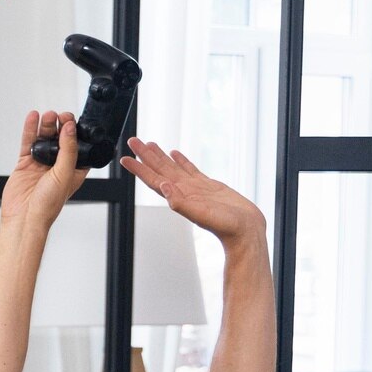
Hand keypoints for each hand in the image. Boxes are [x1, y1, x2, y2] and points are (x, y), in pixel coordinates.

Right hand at [0, 111, 88, 228]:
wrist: (24, 218)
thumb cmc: (47, 206)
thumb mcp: (64, 175)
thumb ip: (68, 150)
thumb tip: (70, 129)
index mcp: (73, 171)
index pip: (79, 146)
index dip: (78, 133)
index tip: (74, 121)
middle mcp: (58, 166)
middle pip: (61, 139)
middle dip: (61, 125)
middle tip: (61, 115)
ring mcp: (41, 164)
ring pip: (44, 138)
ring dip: (46, 125)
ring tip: (48, 115)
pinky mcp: (25, 163)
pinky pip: (28, 143)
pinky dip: (30, 130)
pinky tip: (32, 118)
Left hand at [120, 138, 266, 248]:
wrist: (246, 230)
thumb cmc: (226, 227)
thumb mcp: (201, 214)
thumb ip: (180, 202)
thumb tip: (163, 187)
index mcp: (179, 197)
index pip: (153, 180)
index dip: (139, 169)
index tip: (125, 158)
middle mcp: (183, 191)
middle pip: (159, 170)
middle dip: (145, 156)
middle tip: (134, 141)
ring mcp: (195, 188)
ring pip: (172, 168)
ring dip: (160, 156)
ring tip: (150, 144)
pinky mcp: (208, 185)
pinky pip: (190, 169)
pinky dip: (181, 161)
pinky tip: (175, 153)